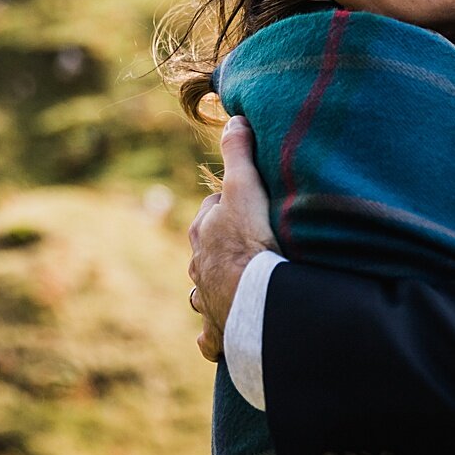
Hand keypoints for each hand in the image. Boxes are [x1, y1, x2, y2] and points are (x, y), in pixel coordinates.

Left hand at [188, 116, 278, 361]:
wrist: (255, 297)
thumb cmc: (251, 239)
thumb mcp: (247, 186)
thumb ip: (240, 152)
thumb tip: (233, 117)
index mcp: (203, 232)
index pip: (213, 209)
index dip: (231, 204)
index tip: (250, 203)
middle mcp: (198, 267)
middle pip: (206, 250)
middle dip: (222, 247)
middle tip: (251, 243)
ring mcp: (206, 300)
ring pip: (203, 292)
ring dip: (217, 288)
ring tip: (238, 287)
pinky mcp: (217, 331)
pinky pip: (209, 337)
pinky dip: (212, 335)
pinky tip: (221, 335)